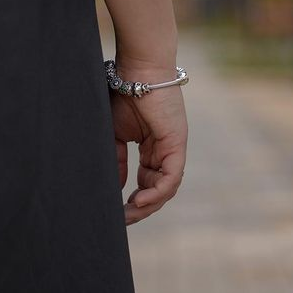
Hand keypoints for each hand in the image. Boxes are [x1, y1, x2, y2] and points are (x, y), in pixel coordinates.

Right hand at [110, 61, 188, 225]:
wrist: (136, 71)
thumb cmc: (123, 94)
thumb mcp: (115, 134)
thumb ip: (117, 160)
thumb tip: (117, 187)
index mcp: (151, 148)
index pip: (147, 182)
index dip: (133, 200)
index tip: (117, 212)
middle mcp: (165, 151)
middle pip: (158, 190)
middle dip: (140, 208)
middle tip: (122, 220)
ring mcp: (172, 148)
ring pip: (166, 188)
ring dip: (147, 205)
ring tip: (128, 213)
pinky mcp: (176, 144)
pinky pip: (171, 177)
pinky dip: (157, 192)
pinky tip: (139, 201)